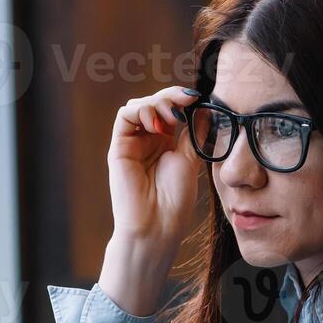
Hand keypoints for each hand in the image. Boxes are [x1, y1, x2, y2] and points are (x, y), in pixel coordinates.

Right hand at [97, 87, 203, 316]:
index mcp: (165, 144)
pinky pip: (124, 116)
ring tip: (171, 118)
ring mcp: (132, 143)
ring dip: (156, 103)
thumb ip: (194, 133)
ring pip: (138, 106)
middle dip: (170, 97)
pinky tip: (156, 123)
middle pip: (154, 103)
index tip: (196, 97)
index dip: (182, 99)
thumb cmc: (175, 201)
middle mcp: (147, 141)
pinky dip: (141, 110)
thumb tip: (204, 107)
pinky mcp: (118, 147)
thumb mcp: (190, 160)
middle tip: (185, 101)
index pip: (170, 110)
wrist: (157, 225)